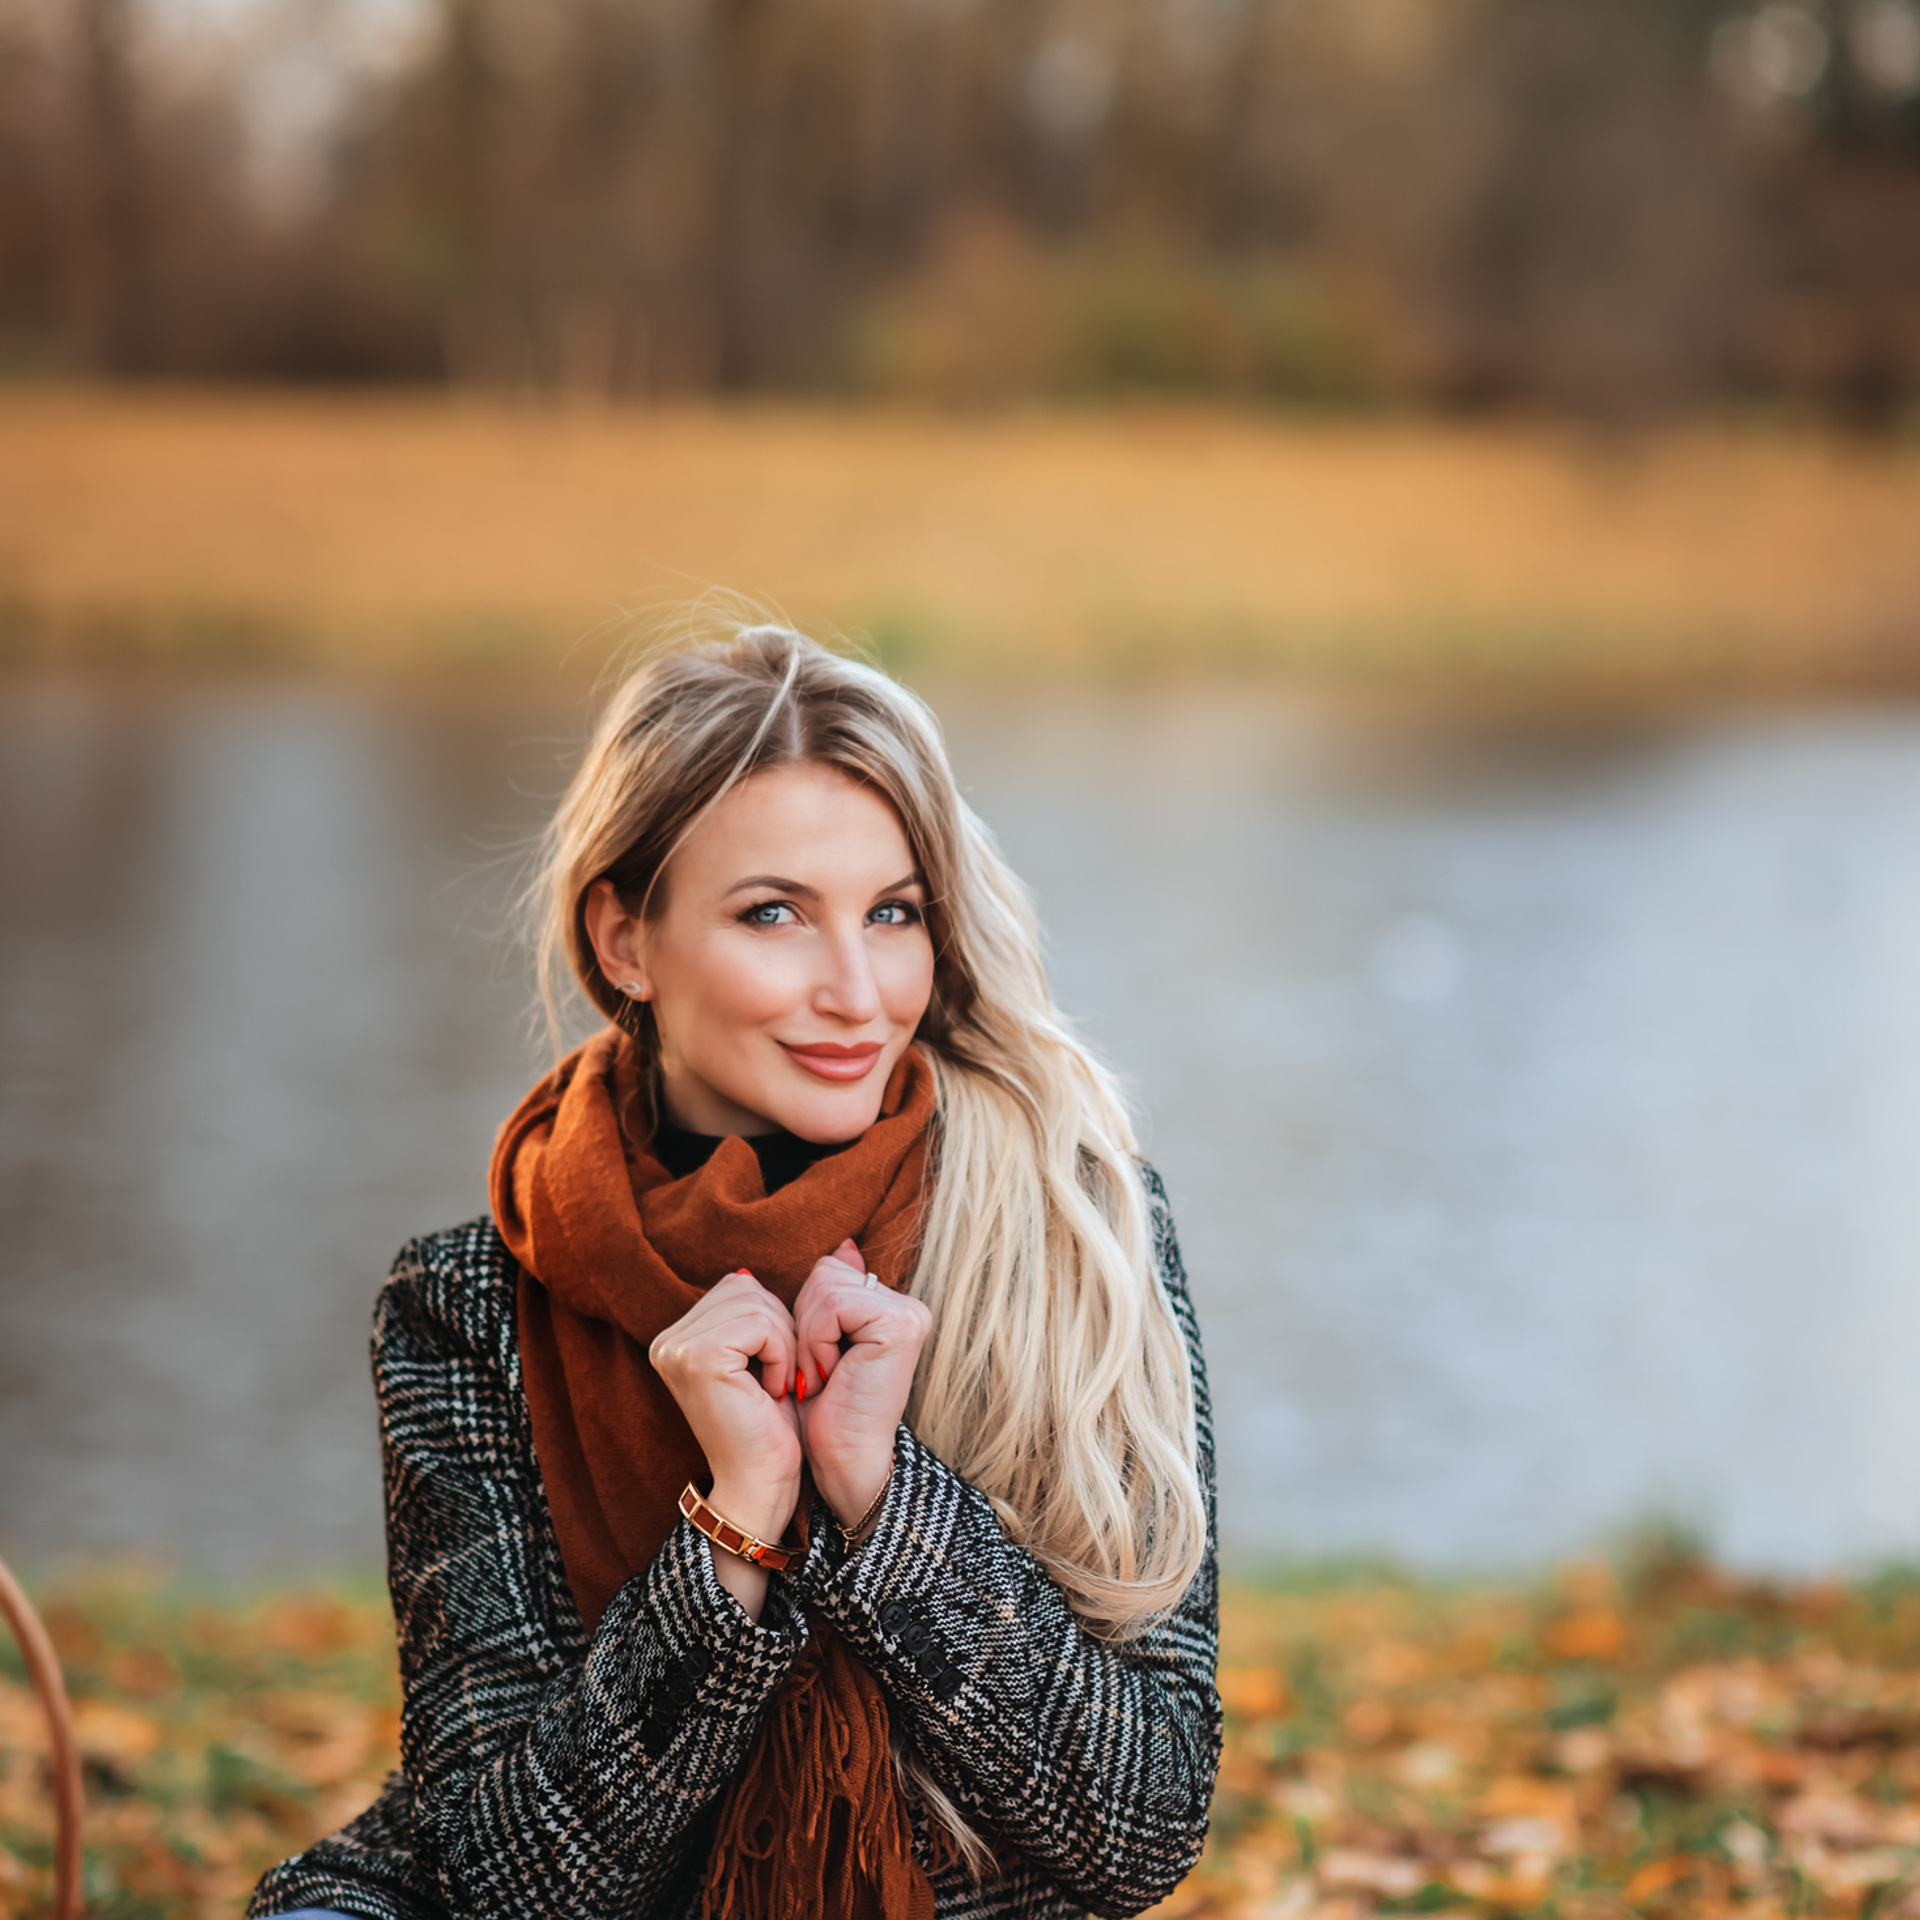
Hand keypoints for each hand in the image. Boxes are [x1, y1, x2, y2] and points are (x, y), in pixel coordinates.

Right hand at [648, 1270, 801, 1548]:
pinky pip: (760, 1324)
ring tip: (774, 1385)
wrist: (760, 1484)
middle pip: (744, 1288)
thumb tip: (747, 1268)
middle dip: (778, 1328)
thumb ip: (750, 1312)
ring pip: (755, 1303)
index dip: (771, 1321)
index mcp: (676, 1338)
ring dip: (783, 1343)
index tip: (774, 1367)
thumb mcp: (759, 1356)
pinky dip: (781, 1354)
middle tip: (778, 1377)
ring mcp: (677, 1348)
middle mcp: (666, 1340)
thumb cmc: (768, 1425)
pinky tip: (773, 1389)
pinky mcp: (698, 1358)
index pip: (737, 1287)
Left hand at [793, 1239, 931, 1528]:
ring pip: (825, 1285)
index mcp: (891, 1308)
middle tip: (819, 1372)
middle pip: (826, 1273)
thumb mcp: (820, 1342)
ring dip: (807, 1338)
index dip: (806, 1315)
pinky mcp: (899, 1324)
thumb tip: (845, 1246)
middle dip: (804, 1324)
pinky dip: (816, 1342)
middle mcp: (907, 1306)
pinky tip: (829, 1375)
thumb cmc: (825, 1410)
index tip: (817, 1362)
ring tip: (823, 1375)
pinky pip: (833, 1305)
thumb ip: (835, 1293)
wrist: (842, 1460)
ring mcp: (908, 1313)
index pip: (829, 1272)